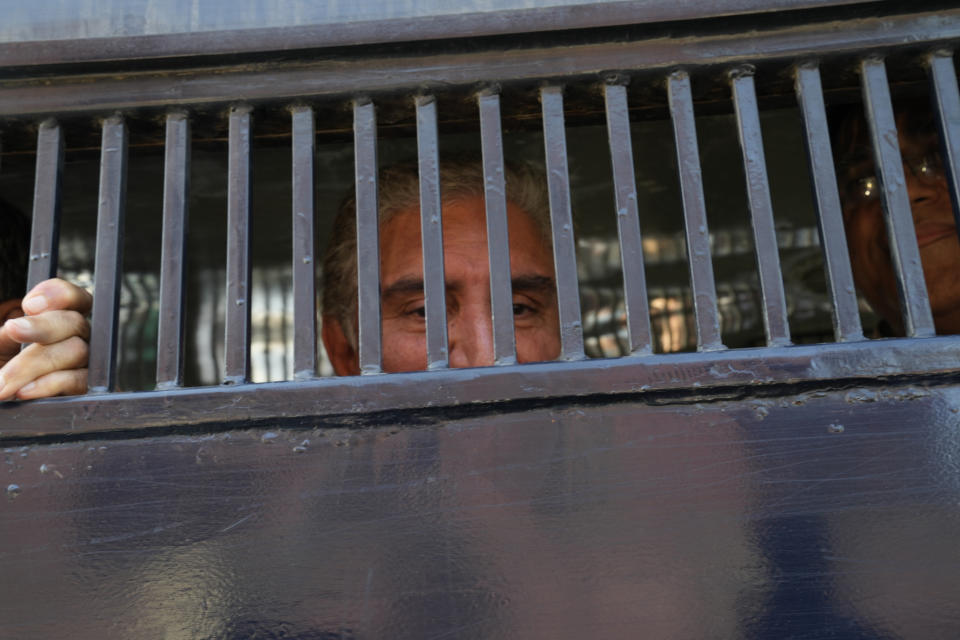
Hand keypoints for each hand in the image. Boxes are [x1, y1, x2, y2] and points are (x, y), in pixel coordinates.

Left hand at [0, 278, 91, 400]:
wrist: (1, 398)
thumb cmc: (0, 372)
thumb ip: (12, 331)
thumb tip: (16, 326)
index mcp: (58, 322)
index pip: (74, 298)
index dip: (59, 294)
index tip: (29, 305)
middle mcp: (77, 339)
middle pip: (75, 322)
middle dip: (42, 326)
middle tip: (13, 330)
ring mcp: (84, 364)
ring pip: (76, 352)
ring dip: (33, 365)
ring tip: (2, 383)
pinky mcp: (85, 390)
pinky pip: (78, 381)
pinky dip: (50, 384)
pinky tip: (24, 391)